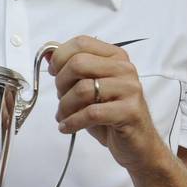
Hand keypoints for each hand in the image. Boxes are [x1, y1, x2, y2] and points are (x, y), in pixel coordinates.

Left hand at [51, 35, 164, 170]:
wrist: (137, 144)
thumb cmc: (110, 116)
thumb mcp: (89, 89)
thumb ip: (71, 70)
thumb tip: (48, 53)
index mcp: (115, 57)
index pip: (82, 43)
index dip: (60, 57)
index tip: (53, 73)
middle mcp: (124, 68)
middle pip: (79, 63)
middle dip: (61, 83)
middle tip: (60, 98)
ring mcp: (129, 89)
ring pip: (83, 89)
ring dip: (65, 106)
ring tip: (64, 117)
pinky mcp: (130, 111)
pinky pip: (91, 113)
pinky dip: (73, 122)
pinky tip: (68, 127)